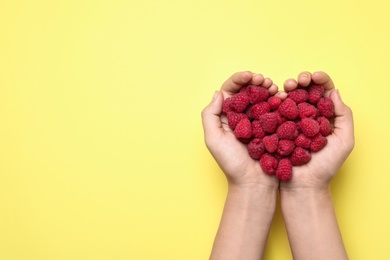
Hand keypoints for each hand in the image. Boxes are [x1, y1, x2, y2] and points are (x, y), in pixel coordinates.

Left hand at [201, 71, 278, 188]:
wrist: (254, 183)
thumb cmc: (232, 164)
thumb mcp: (213, 140)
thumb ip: (210, 115)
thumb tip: (218, 93)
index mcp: (226, 116)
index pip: (230, 90)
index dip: (239, 79)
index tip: (250, 75)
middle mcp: (241, 116)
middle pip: (247, 91)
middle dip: (256, 81)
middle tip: (265, 80)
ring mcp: (258, 121)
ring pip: (262, 97)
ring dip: (268, 88)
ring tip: (273, 86)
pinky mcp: (272, 127)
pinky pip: (275, 109)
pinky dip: (279, 100)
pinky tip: (282, 96)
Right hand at [280, 71, 354, 190]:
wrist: (302, 185)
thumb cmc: (325, 167)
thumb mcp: (343, 141)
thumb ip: (343, 117)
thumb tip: (334, 92)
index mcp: (326, 117)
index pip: (325, 92)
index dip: (320, 81)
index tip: (315, 77)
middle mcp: (308, 117)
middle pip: (306, 92)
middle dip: (302, 80)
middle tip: (299, 80)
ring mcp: (291, 122)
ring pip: (290, 98)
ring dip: (289, 87)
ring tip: (287, 85)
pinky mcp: (277, 128)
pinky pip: (276, 111)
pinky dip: (276, 100)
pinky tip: (276, 96)